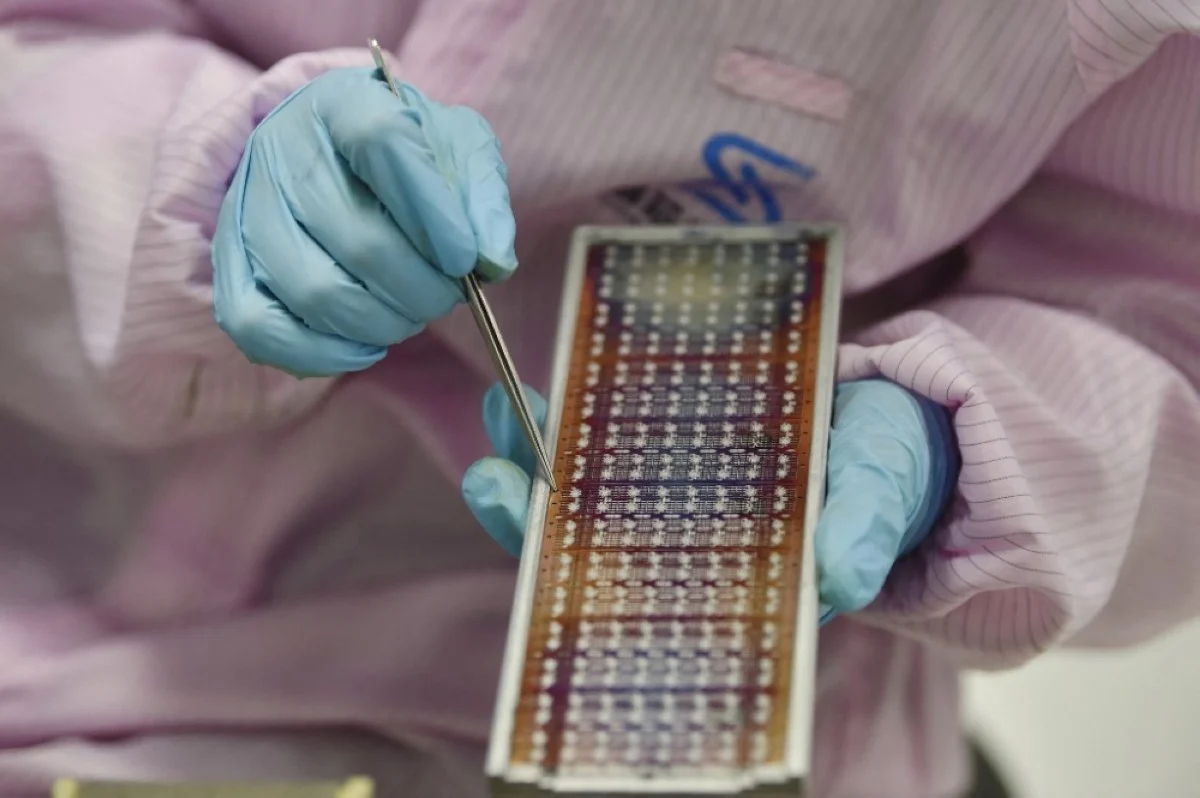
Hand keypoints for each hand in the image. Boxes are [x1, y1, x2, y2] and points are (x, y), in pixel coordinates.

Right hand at [211, 66, 516, 375]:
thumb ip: (482, 198)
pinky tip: (367, 345)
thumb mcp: (458, 152)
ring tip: (411, 313)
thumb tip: (493, 263)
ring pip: (316, 292)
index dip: (432, 210)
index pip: (381, 141)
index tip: (466, 259)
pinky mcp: (229, 266)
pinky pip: (259, 328)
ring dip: (384, 322)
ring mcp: (246, 210)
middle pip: (358, 239)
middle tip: (448, 295)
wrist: (337, 158)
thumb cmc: (409, 156)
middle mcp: (281, 151)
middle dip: (423, 288)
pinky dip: (324, 354)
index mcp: (342, 103)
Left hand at [462, 379, 957, 619]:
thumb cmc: (888, 469)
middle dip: (535, 514)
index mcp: (730, 573)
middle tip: (491, 480)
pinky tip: (550, 378)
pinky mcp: (675, 439)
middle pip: (594, 541)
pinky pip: (614, 429)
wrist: (896, 421)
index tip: (535, 554)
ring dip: (541, 452)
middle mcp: (690, 539)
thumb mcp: (881, 493)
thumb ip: (862, 531)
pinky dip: (579, 408)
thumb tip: (840, 578)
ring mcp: (677, 488)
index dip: (584, 579)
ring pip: (593, 484)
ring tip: (505, 407)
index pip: (640, 591)